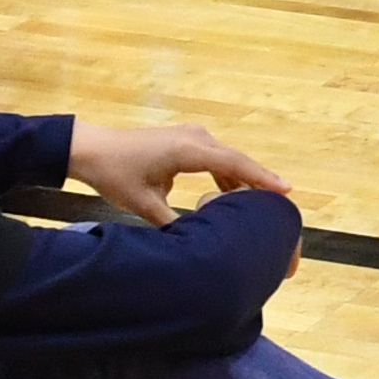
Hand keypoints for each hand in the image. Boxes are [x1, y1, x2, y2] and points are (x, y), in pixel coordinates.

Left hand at [72, 121, 290, 228]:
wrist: (91, 150)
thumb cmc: (115, 175)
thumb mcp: (144, 206)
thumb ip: (174, 223)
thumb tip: (198, 243)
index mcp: (188, 150)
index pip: (235, 164)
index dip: (262, 178)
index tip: (287, 191)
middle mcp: (195, 137)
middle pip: (237, 160)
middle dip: (260, 181)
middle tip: (283, 203)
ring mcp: (191, 136)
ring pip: (227, 159)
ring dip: (243, 179)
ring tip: (262, 203)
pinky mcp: (186, 140)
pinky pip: (215, 157)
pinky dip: (227, 174)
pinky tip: (233, 194)